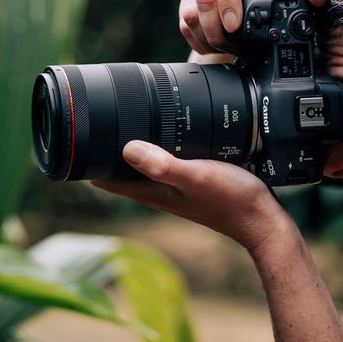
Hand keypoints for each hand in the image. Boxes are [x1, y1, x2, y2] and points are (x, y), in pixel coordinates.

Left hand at [91, 140, 296, 252]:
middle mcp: (158, 191)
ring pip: (139, 165)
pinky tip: (164, 132)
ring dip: (128, 147)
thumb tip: (126, 148)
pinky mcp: (190, 181)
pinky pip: (162, 161)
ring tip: (119, 121)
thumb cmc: (233, 200)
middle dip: (103, 149)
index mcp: (152, 191)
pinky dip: (155, 147)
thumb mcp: (197, 176)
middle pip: (118, 171)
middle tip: (92, 121)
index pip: (106, 180)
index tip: (77, 138)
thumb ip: (164, 165)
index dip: (88, 161)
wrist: (265, 220)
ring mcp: (173, 188)